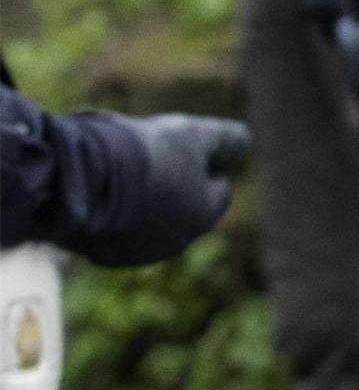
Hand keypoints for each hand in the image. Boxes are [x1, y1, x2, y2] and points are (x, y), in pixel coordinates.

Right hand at [73, 111, 249, 266]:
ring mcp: (136, 252)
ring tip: (127, 174)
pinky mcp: (102, 254)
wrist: (84, 180)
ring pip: (151, 222)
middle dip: (176, 186)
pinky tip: (105, 191)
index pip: (218, 192)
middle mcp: (175, 242)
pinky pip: (117, 232)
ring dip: (146, 202)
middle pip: (184, 209)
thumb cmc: (147, 155)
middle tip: (157, 159)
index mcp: (203, 216)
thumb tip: (244, 143)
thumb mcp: (195, 134)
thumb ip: (226, 140)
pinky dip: (116, 215)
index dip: (209, 168)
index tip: (193, 151)